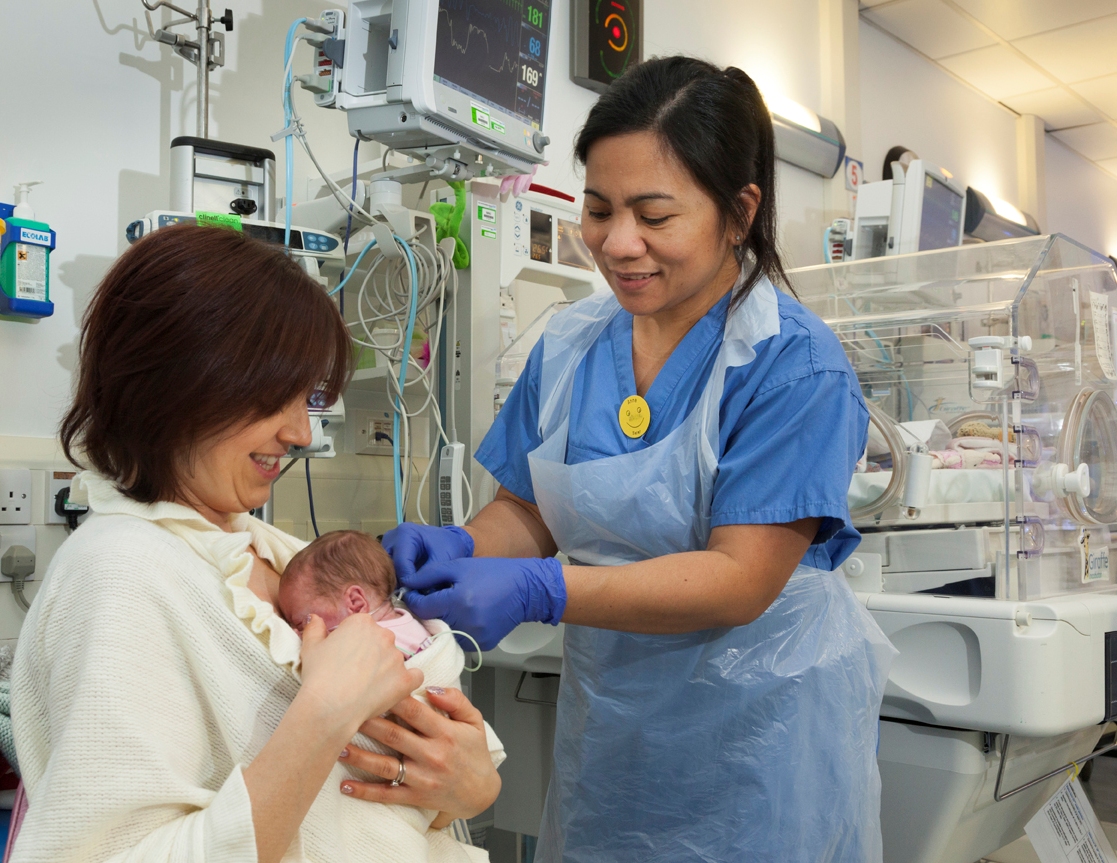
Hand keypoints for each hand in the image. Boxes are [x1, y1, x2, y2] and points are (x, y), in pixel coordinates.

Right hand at [299, 613, 423, 734]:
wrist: (330, 706)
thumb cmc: (318, 676)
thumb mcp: (310, 648)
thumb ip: (315, 628)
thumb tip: (315, 617)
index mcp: (362, 622)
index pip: (360, 627)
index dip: (350, 643)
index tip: (343, 657)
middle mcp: (384, 634)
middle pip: (379, 640)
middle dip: (370, 654)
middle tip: (354, 672)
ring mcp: (397, 656)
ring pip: (394, 659)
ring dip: (385, 668)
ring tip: (367, 687)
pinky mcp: (406, 679)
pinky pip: (415, 676)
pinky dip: (408, 681)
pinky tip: (395, 688)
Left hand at [338, 688, 500, 818]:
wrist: (481, 793)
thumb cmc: (474, 754)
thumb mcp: (474, 721)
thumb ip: (455, 700)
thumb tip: (431, 688)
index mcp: (444, 733)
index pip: (415, 712)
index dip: (392, 699)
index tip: (372, 687)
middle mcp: (432, 755)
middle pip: (394, 736)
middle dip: (368, 722)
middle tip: (344, 711)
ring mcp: (422, 778)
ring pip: (385, 766)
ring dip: (360, 756)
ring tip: (338, 745)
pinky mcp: (414, 797)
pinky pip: (386, 795)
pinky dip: (365, 792)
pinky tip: (345, 785)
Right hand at [382, 523, 473, 584]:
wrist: (449, 542)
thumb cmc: (448, 547)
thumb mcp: (443, 559)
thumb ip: (429, 574)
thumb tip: (414, 592)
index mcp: (405, 533)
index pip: (400, 563)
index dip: (408, 581)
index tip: (418, 593)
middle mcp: (392, 537)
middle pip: (389, 566)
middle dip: (400, 582)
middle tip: (412, 595)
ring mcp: (388, 545)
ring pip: (386, 569)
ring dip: (396, 582)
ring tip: (410, 591)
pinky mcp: (388, 554)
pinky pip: (387, 570)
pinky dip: (396, 580)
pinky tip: (408, 587)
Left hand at [403, 556, 564, 650]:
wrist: (526, 589)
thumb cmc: (493, 572)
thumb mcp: (459, 566)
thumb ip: (430, 574)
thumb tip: (408, 584)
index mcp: (458, 601)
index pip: (422, 608)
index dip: (414, 599)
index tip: (415, 593)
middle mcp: (465, 623)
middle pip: (432, 622)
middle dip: (429, 611)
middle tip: (434, 599)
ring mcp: (475, 637)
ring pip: (445, 633)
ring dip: (443, 622)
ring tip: (454, 606)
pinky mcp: (483, 645)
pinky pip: (461, 639)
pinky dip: (459, 629)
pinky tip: (468, 616)